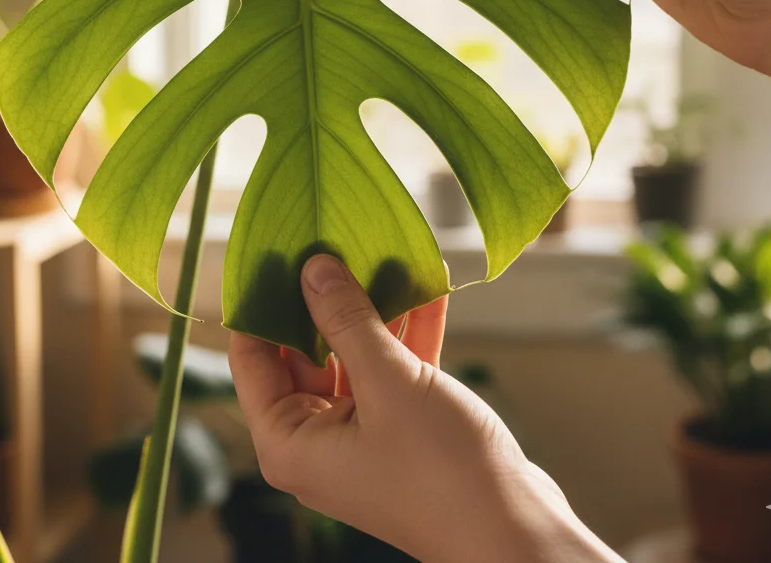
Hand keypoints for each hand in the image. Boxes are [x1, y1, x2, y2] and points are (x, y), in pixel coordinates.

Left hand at [229, 254, 623, 562]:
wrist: (518, 534)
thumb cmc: (443, 472)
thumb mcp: (389, 383)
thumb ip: (347, 320)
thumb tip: (312, 268)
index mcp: (290, 441)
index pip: (253, 357)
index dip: (261, 302)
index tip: (275, 248)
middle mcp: (318, 439)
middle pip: (306, 350)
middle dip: (325, 297)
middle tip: (334, 238)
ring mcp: (362, 431)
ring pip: (356, 353)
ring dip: (375, 306)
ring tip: (384, 248)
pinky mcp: (404, 426)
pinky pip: (395, 366)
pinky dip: (409, 328)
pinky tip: (429, 280)